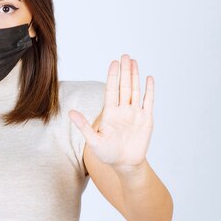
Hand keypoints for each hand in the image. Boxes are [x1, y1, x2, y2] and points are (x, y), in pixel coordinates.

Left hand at [68, 54, 154, 175]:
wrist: (125, 165)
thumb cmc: (107, 154)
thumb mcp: (93, 141)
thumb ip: (83, 126)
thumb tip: (70, 113)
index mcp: (109, 113)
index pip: (111, 90)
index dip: (112, 76)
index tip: (113, 63)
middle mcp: (122, 110)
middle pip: (124, 86)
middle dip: (124, 71)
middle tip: (124, 55)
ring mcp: (135, 114)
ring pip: (135, 91)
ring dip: (135, 76)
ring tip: (134, 62)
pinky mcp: (147, 120)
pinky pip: (149, 102)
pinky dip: (150, 91)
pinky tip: (149, 79)